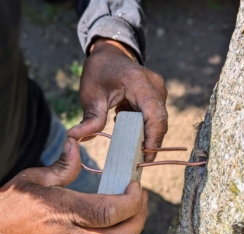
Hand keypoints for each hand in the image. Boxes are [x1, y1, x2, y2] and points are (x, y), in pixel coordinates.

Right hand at [0, 138, 146, 233]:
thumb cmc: (7, 209)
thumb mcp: (32, 180)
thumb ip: (62, 166)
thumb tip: (76, 147)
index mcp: (64, 213)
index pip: (111, 212)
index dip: (132, 200)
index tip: (136, 185)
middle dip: (140, 217)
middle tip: (142, 197)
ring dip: (132, 226)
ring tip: (132, 206)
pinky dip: (116, 233)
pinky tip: (113, 218)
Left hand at [67, 38, 167, 161]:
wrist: (109, 54)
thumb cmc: (99, 72)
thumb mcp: (91, 95)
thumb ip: (90, 119)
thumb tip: (77, 139)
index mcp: (139, 83)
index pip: (154, 115)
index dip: (153, 139)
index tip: (145, 158)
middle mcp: (155, 86)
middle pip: (160, 121)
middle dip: (151, 142)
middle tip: (139, 161)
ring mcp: (158, 90)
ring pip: (159, 120)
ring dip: (148, 136)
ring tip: (134, 150)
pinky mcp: (156, 95)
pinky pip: (155, 116)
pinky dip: (145, 128)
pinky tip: (131, 132)